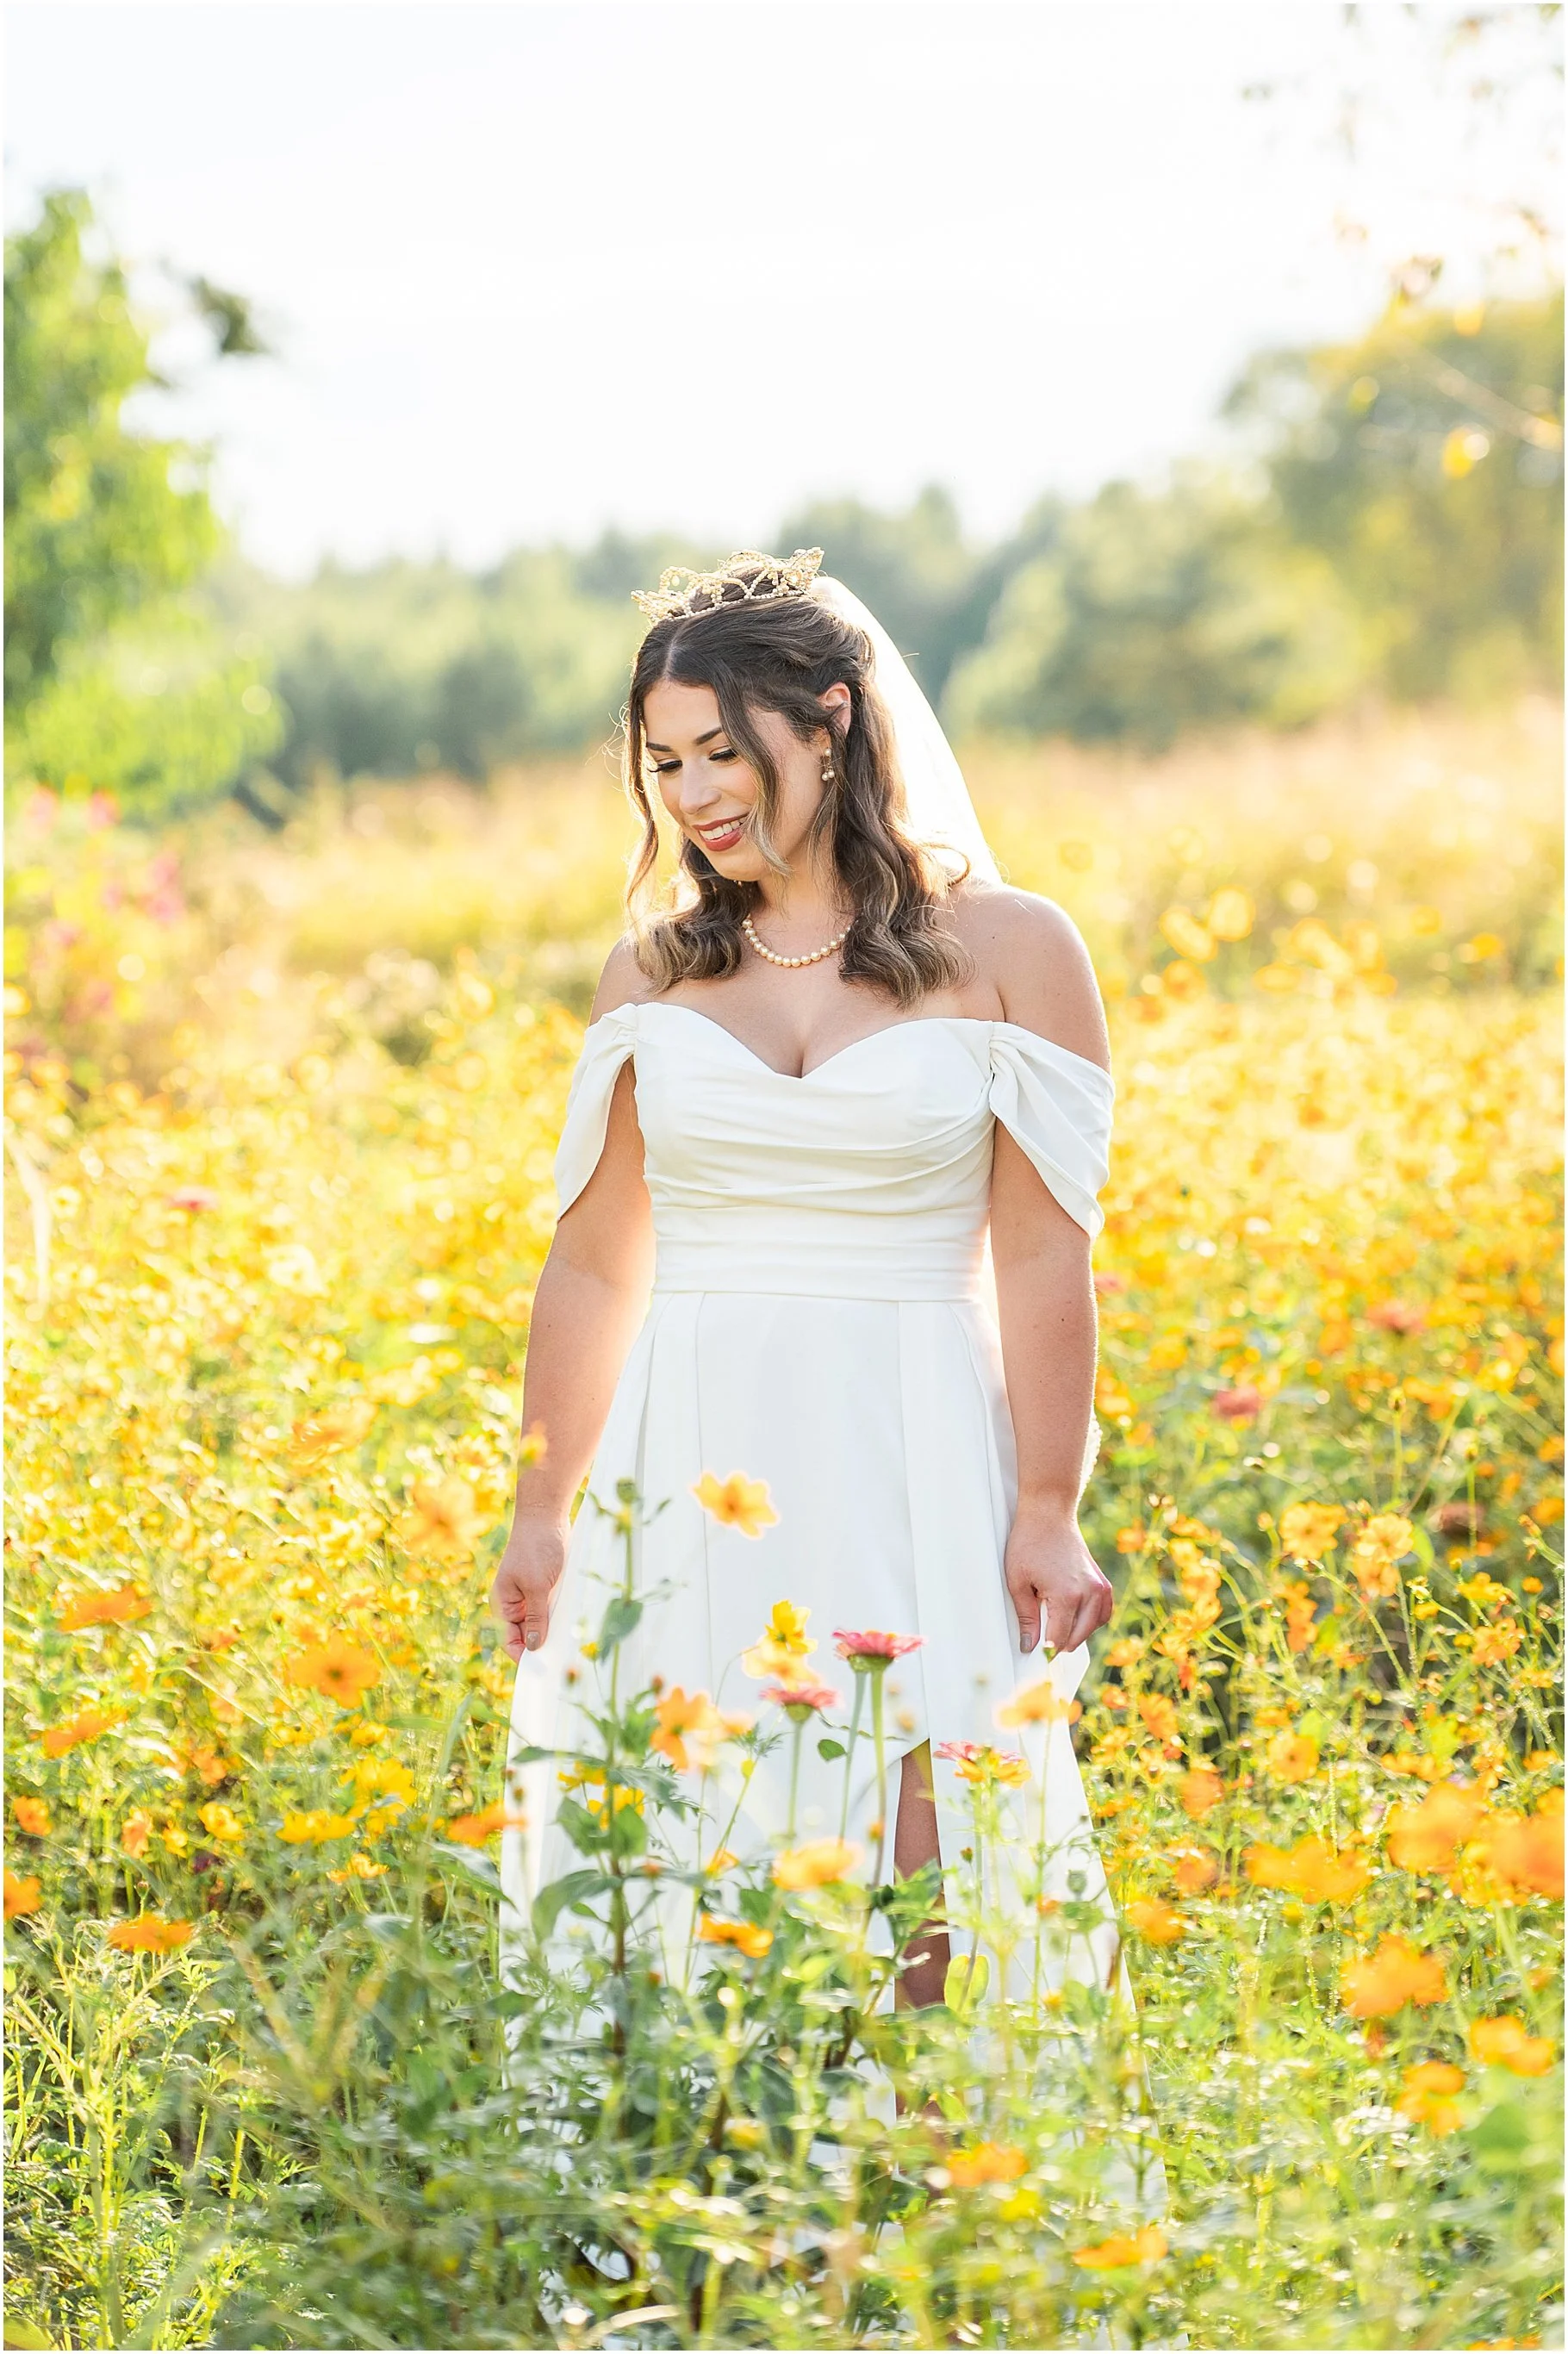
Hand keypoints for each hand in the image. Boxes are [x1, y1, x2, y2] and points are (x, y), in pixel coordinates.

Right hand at [490, 1515, 568, 1661]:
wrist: (546, 1516)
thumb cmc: (536, 1548)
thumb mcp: (537, 1586)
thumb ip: (535, 1618)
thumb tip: (532, 1648)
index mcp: (504, 1605)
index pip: (510, 1642)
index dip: (524, 1657)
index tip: (543, 1671)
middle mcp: (515, 1604)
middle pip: (527, 1637)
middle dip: (542, 1647)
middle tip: (562, 1661)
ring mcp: (531, 1597)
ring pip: (541, 1625)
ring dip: (554, 1632)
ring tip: (569, 1644)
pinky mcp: (546, 1589)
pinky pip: (552, 1611)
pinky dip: (561, 1618)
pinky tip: (573, 1624)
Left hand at [1004, 1502, 1114, 1656]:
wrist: (1049, 1514)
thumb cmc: (1028, 1543)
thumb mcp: (1017, 1581)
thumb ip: (1027, 1617)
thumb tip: (1029, 1646)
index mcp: (1067, 1596)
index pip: (1058, 1639)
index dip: (1045, 1651)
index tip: (1034, 1655)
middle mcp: (1089, 1593)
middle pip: (1077, 1637)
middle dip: (1059, 1644)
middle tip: (1041, 1643)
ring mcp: (1100, 1587)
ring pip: (1093, 1627)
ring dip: (1076, 1633)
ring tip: (1056, 1629)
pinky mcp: (1103, 1582)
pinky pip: (1104, 1613)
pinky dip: (1092, 1621)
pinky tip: (1076, 1620)